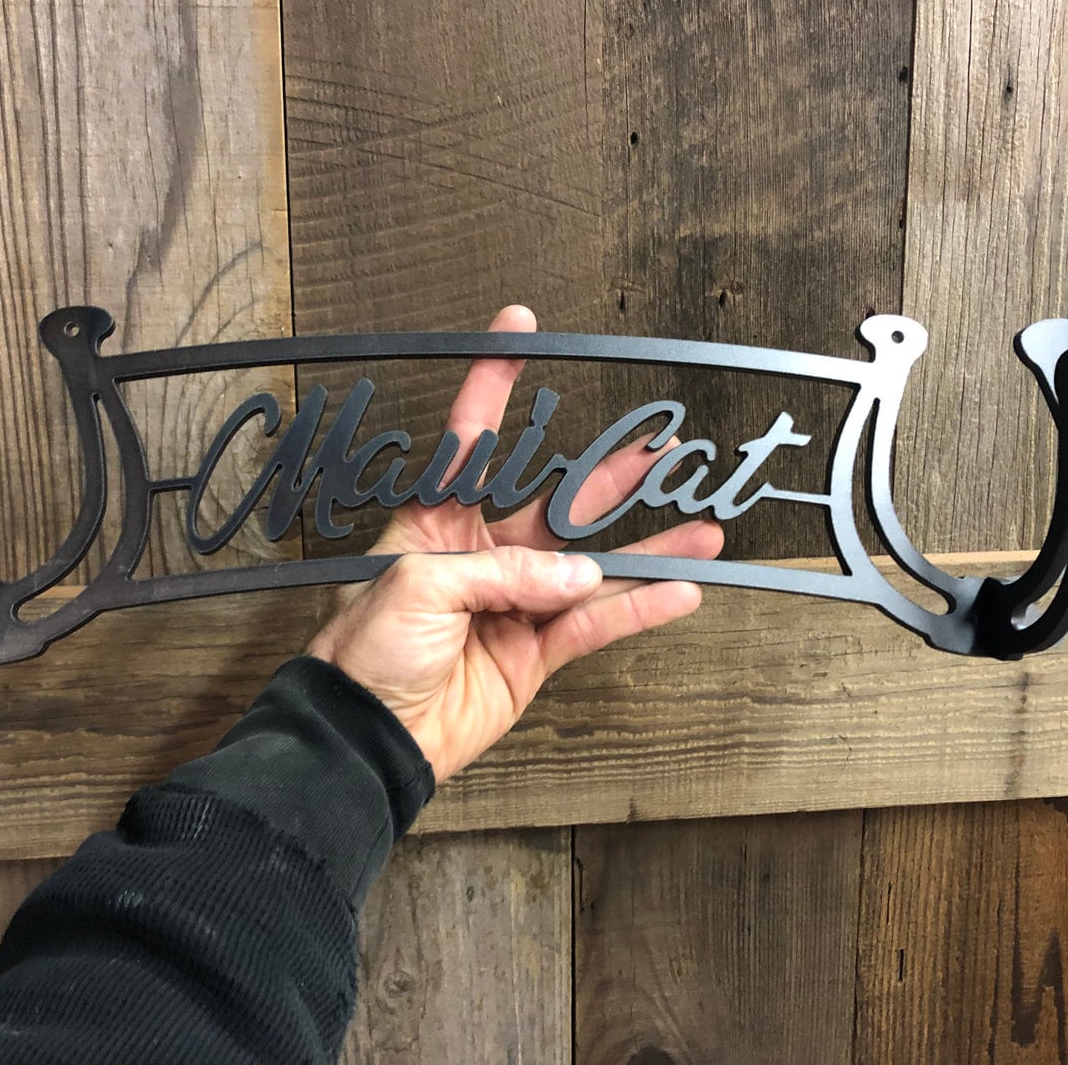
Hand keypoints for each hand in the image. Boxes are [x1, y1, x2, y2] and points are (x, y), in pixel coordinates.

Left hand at [308, 305, 722, 780]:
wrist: (365, 737)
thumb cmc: (364, 651)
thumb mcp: (420, 586)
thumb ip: (504, 572)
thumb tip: (580, 576)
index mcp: (435, 522)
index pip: (472, 440)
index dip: (494, 383)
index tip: (517, 329)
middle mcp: (480, 556)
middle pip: (557, 506)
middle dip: (611, 478)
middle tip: (662, 448)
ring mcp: (513, 606)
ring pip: (591, 568)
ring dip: (646, 551)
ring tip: (702, 529)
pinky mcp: (533, 655)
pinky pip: (594, 625)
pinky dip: (637, 610)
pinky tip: (679, 592)